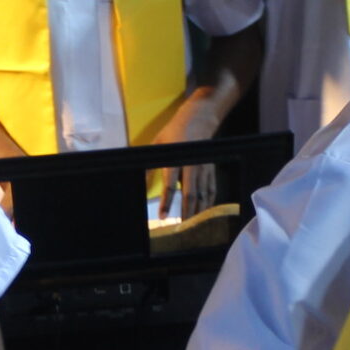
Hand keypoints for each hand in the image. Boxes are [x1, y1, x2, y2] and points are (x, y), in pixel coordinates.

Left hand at [150, 95, 223, 220]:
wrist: (198, 121)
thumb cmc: (173, 133)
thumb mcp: (157, 145)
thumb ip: (150, 164)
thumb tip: (139, 181)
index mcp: (176, 159)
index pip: (170, 185)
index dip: (166, 202)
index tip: (163, 216)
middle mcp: (192, 166)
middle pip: (189, 194)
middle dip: (185, 213)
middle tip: (180, 229)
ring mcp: (204, 169)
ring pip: (202, 195)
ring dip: (197, 212)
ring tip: (192, 226)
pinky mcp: (211, 170)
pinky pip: (211, 190)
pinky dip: (208, 204)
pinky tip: (204, 214)